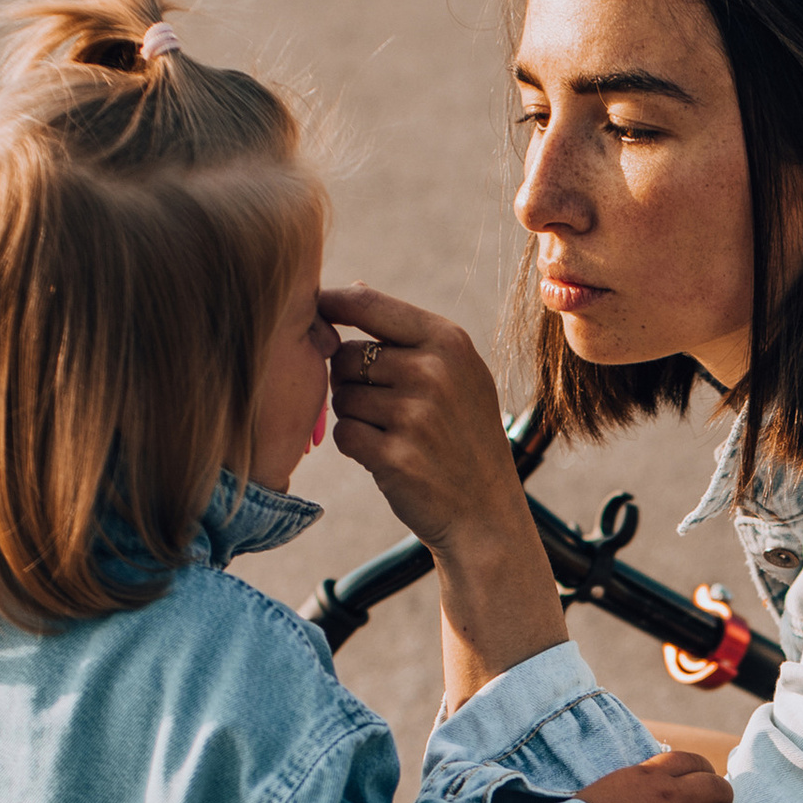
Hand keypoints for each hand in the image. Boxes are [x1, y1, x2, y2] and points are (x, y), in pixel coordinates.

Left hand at [319, 282, 571, 704]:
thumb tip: (350, 289)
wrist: (485, 513)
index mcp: (449, 342)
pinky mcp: (395, 457)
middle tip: (384, 406)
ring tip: (393, 433)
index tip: (317, 312)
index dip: (333, 305)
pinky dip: (355, 445)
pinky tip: (386, 456)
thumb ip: (409, 333)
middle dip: (352, 380)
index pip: (369, 304)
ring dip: (355, 415)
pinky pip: (343, 433)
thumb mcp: (460, 374)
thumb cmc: (464, 438)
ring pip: (342, 396)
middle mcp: (434, 373)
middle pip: (347, 356)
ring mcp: (415, 416)